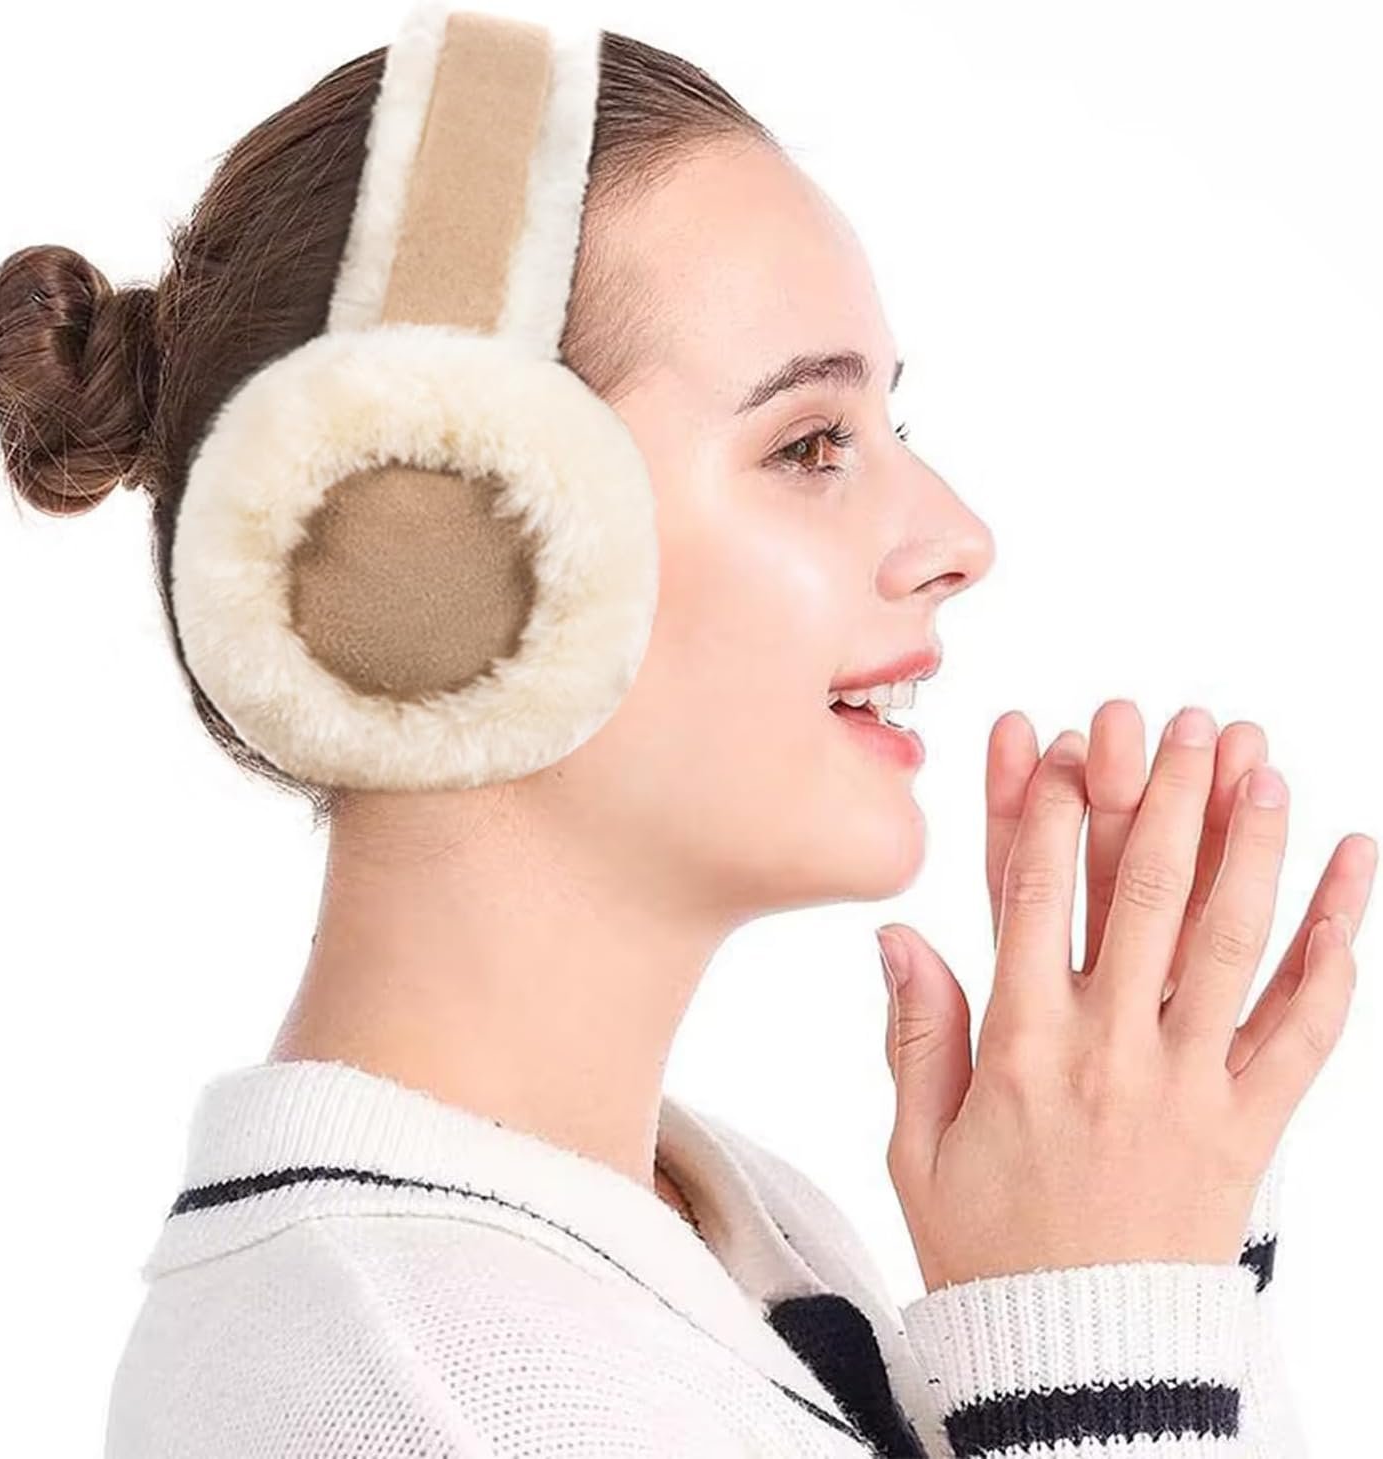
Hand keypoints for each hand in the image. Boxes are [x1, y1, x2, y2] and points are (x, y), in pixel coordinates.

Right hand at [877, 701, 1375, 1291]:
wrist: (1083, 1364)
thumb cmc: (990, 1247)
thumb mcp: (919, 1147)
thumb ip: (917, 1034)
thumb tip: (900, 937)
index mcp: (1020, 1049)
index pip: (1030, 898)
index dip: (1044, 807)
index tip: (1058, 737)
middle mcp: (1110, 1051)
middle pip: (1140, 898)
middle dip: (1160, 797)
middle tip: (1180, 719)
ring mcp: (1190, 1085)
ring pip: (1227, 944)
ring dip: (1247, 847)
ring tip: (1261, 765)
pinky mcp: (1250, 1125)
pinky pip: (1303, 1032)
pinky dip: (1331, 956)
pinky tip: (1348, 886)